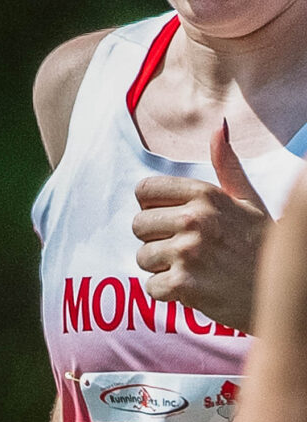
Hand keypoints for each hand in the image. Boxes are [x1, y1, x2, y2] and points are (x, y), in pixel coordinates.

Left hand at [132, 123, 269, 332]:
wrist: (284, 290)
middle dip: (157, 239)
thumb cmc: (261, 245)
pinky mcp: (183, 284)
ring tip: (196, 268)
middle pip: (138, 225)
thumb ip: (228, 168)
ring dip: (163, 267)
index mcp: (206, 195)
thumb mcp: (249, 202)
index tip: (176, 220)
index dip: (155, 208)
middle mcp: (195, 219)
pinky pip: (151, 287)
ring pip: (142, 257)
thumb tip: (218, 128)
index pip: (144, 191)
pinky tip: (196, 288)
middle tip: (190, 250)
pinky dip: (169, 293)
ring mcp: (188, 252)